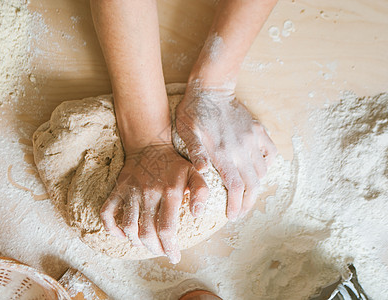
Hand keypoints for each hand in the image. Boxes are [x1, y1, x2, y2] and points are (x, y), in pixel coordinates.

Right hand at [100, 144, 208, 263]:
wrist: (150, 144)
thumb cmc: (175, 164)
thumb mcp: (195, 172)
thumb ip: (201, 192)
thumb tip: (197, 215)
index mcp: (169, 191)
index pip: (166, 229)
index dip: (170, 248)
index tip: (174, 257)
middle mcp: (148, 193)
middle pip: (147, 232)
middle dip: (155, 249)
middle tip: (162, 252)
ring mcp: (130, 192)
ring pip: (128, 226)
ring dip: (136, 242)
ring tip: (145, 245)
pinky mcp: (118, 190)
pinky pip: (107, 212)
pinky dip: (111, 228)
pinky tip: (121, 234)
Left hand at [176, 82, 276, 219]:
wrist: (211, 87)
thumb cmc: (193, 111)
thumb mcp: (186, 131)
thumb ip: (195, 152)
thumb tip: (201, 172)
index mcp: (222, 152)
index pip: (235, 187)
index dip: (236, 205)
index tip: (233, 216)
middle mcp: (241, 148)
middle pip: (252, 185)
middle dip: (247, 204)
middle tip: (240, 213)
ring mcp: (252, 139)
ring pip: (262, 172)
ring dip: (256, 188)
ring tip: (247, 197)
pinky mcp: (258, 130)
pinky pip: (269, 153)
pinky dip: (267, 166)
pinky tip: (258, 171)